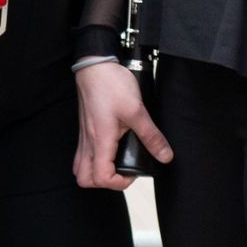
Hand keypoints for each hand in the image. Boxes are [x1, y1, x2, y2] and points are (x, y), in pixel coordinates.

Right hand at [72, 60, 171, 189]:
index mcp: (101, 140)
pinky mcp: (85, 127)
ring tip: (115, 162)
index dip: (119, 183)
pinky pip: (82, 153)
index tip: (133, 172)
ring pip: (80, 167)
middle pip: (84, 178)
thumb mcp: (137, 110)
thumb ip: (151, 136)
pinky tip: (109, 149)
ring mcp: (84, 134)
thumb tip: (165, 156)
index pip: (101, 177)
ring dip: (95, 172)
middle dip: (103, 182)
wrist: (95, 64)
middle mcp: (89, 141)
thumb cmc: (111, 83)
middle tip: (122, 170)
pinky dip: (93, 159)